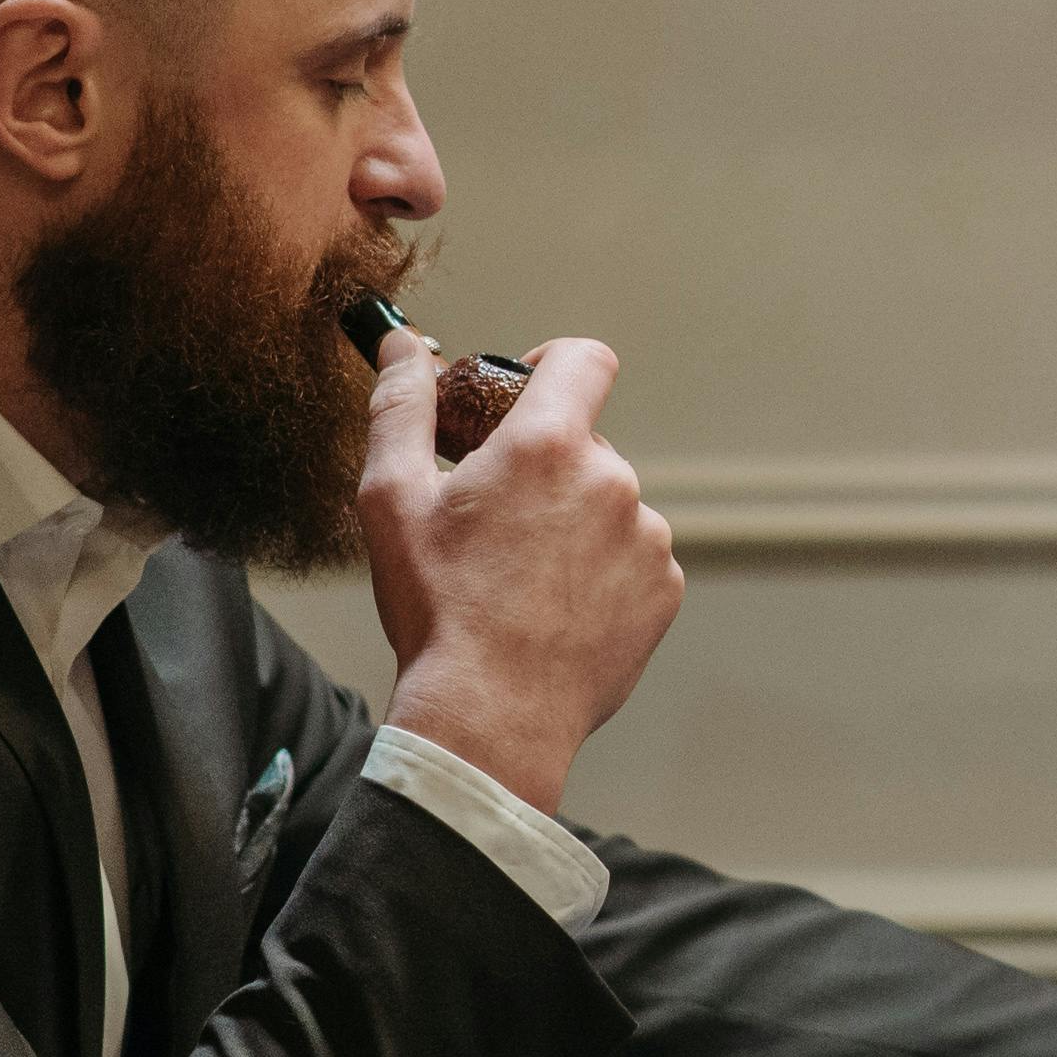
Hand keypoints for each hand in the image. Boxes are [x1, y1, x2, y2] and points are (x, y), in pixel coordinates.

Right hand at [356, 330, 682, 815]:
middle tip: (496, 523)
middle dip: (545, 468)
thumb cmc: (437, 608)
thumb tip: (401, 342)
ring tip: (521, 583)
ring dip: (574, 526)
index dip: (552, 362)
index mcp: (548, 444)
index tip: (524, 391)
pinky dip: (601, 574)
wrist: (490, 715)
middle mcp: (612, 480)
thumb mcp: (392, 498)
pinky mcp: (664, 588)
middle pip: (584, 444)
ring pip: (609, 506)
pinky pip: (634, 560)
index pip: (583, 358)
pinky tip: (556, 612)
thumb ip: (401, 406)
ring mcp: (647, 537)